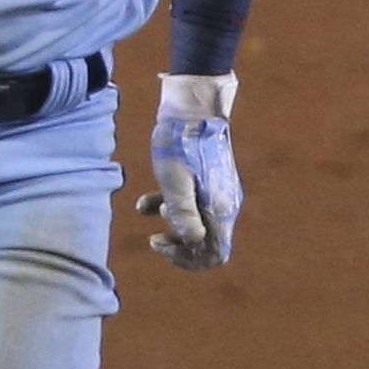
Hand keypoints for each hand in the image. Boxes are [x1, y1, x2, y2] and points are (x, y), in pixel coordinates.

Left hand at [137, 73, 241, 269]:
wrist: (192, 107)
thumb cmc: (180, 143)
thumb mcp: (174, 181)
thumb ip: (183, 213)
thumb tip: (194, 242)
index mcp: (219, 208)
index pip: (215, 254)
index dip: (191, 261)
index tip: (166, 249)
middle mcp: (224, 204)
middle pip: (207, 243)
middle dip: (180, 246)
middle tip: (156, 240)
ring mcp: (217, 193)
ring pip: (198, 225)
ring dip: (175, 227)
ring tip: (154, 214)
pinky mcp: (208, 182)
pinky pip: (192, 206)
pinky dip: (171, 208)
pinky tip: (144, 203)